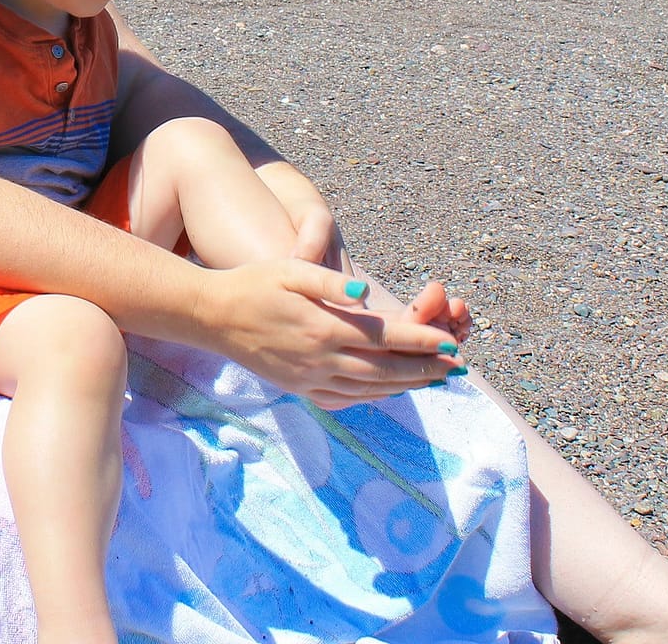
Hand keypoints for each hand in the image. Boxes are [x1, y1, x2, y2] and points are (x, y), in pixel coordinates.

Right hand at [193, 260, 461, 408]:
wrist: (210, 316)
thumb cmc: (252, 283)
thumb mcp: (288, 269)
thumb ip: (328, 280)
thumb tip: (365, 292)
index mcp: (322, 327)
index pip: (385, 337)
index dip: (421, 341)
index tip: (451, 343)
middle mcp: (319, 359)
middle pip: (385, 370)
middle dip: (425, 370)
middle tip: (457, 368)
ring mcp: (309, 378)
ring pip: (370, 389)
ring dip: (405, 386)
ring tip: (433, 380)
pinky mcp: (300, 388)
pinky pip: (347, 399)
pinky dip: (375, 397)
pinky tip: (389, 390)